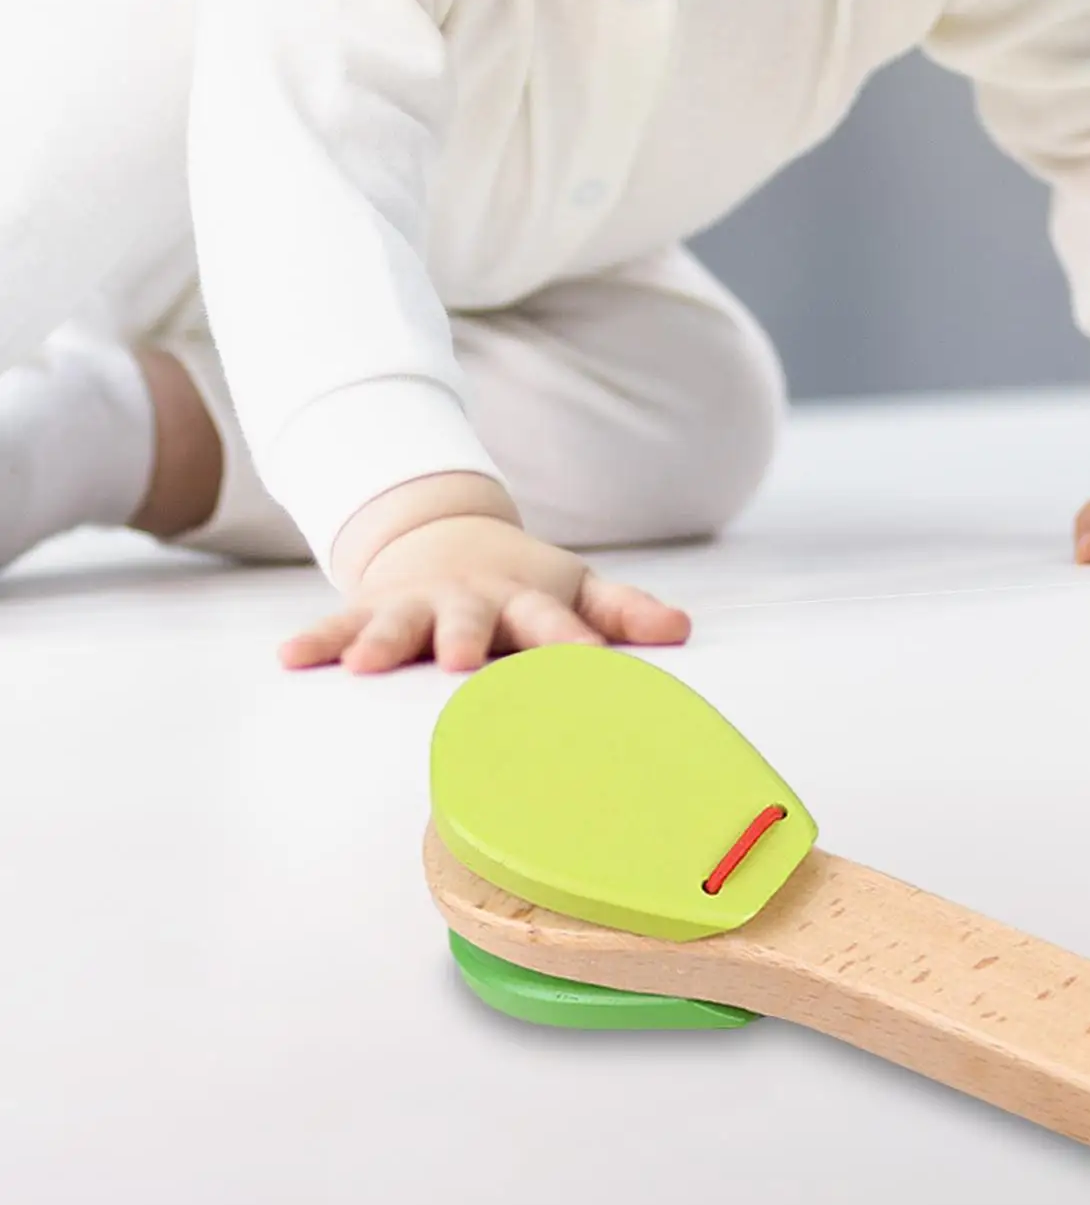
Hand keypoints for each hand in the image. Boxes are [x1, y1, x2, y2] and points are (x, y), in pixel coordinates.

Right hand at [280, 514, 690, 673]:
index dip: (572, 643)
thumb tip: (682, 628)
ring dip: (382, 639)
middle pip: (469, 618)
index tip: (589, 665)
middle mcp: (470, 601)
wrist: (447, 539)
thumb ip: (623, 611)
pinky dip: (318, 640)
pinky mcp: (371, 608)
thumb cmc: (523, 586)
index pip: (554, 622)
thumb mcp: (575, 589)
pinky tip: (290, 657)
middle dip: (464, 637)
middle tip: (459, 662)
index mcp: (526, 601)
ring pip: (399, 622)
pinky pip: (338, 624)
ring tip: (364, 663)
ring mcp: (417, 604)